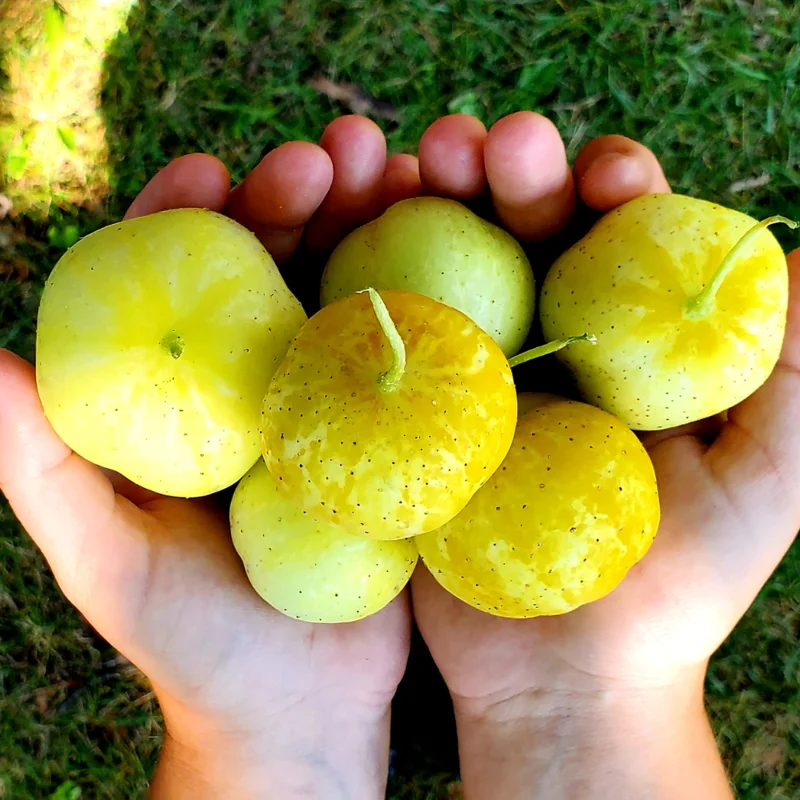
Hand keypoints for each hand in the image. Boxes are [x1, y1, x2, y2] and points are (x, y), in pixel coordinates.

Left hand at [0, 116, 421, 799]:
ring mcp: (333, 406)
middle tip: (343, 152)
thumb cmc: (196, 645)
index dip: (185, 215)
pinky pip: (415, 356)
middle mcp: (258, 386)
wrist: (301, 714)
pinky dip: (435, 300)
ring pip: (351, 294)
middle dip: (301, 197)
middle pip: (274, 268)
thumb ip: (37, 465)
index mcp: (182, 396)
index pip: (173, 280)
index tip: (212, 171)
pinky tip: (465, 254)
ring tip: (413, 171)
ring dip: (378, 226)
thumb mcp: (102, 560)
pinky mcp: (395, 435)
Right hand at [410, 113, 799, 797]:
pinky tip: (345, 233)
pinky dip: (360, 283)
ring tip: (408, 161)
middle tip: (480, 140)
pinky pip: (379, 342)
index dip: (611, 191)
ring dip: (426, 210)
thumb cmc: (672, 592)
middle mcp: (539, 352)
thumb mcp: (771, 482)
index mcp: (619, 350)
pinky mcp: (402, 422)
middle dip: (505, 179)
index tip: (601, 169)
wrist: (562, 683)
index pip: (616, 243)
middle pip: (519, 243)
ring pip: (442, 275)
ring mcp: (463, 384)